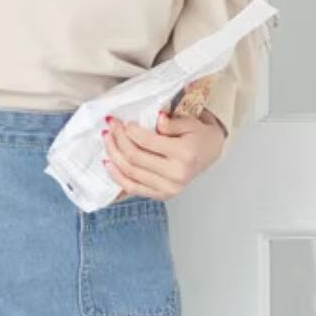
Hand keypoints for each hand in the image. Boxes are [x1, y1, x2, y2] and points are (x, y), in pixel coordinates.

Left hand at [101, 95, 225, 202]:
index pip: (146, 142)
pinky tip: (108, 163)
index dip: (129, 131)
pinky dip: (117, 176)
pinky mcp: (162, 195)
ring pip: (130, 173)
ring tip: (107, 140)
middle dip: (118, 140)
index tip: (121, 121)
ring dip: (113, 155)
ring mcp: (168, 188)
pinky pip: (133, 188)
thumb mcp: (189, 122)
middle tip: (110, 126)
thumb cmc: (198, 135)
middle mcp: (176, 175)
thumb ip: (171, 122)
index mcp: (184, 154)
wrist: (209, 152)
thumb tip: (157, 119)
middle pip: (135, 158)